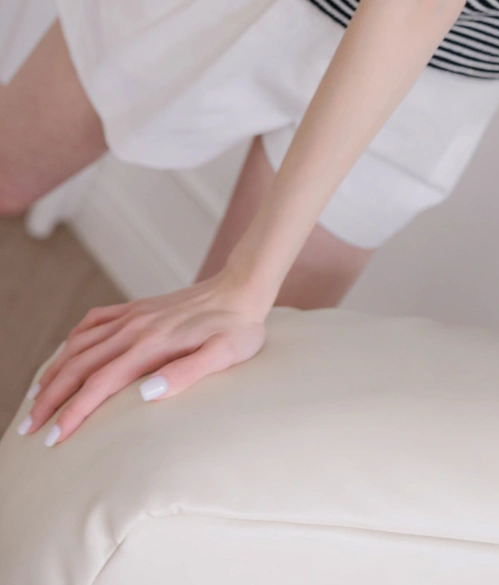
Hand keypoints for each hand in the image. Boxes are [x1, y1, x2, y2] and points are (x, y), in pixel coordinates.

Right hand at [15, 272, 267, 445]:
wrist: (242, 288)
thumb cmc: (237, 327)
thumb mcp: (224, 356)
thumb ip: (186, 373)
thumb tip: (147, 395)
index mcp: (152, 346)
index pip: (100, 384)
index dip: (73, 412)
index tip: (53, 437)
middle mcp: (135, 329)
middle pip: (79, 366)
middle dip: (50, 398)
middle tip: (29, 428)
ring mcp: (133, 316)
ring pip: (79, 344)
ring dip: (54, 371)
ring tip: (36, 397)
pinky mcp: (137, 308)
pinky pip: (94, 321)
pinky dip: (73, 339)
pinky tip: (65, 353)